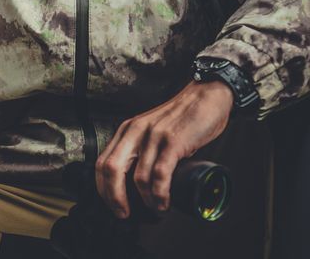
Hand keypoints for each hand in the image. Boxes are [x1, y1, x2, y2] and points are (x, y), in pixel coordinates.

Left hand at [94, 81, 232, 218]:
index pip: (103, 162)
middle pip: (112, 170)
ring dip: (146, 201)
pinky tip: (164, 202)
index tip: (112, 205)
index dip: (103, 189)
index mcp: (127, 130)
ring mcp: (153, 136)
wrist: (206, 96)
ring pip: (138, 177)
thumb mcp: (152, 131)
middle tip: (124, 214)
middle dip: (115, 198)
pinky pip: (160, 173)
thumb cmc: (182, 118)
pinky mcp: (173, 141)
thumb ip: (142, 149)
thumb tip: (138, 183)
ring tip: (155, 209)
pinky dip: (160, 194)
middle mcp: (135, 131)